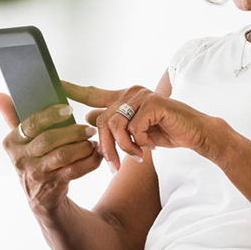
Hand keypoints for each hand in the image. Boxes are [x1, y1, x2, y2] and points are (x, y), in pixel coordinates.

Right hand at [0, 92, 102, 211]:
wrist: (40, 198)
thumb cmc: (33, 160)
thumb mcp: (20, 141)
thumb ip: (11, 116)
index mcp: (12, 143)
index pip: (30, 123)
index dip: (51, 115)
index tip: (68, 109)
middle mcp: (21, 159)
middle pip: (49, 139)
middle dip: (72, 131)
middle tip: (88, 128)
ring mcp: (36, 174)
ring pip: (63, 155)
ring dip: (82, 146)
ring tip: (92, 140)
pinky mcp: (52, 186)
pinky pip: (74, 170)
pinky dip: (89, 161)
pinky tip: (96, 154)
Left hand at [61, 81, 223, 171]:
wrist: (196, 133)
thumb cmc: (165, 132)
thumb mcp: (135, 131)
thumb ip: (114, 124)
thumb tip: (87, 118)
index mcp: (124, 97)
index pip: (93, 93)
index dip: (73, 89)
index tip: (55, 83)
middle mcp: (131, 93)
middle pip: (101, 120)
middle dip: (105, 147)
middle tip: (113, 166)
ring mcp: (142, 96)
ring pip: (116, 125)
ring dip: (123, 147)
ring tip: (135, 156)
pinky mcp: (153, 104)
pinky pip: (134, 128)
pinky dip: (140, 142)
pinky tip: (150, 146)